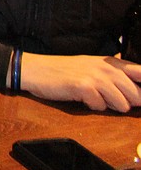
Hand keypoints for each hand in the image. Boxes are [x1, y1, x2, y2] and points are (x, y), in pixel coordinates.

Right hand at [21, 52, 140, 111]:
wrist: (37, 70)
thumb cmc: (66, 70)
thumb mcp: (94, 65)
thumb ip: (117, 72)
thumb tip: (138, 81)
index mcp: (112, 62)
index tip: (136, 96)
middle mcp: (107, 67)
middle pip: (137, 96)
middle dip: (126, 103)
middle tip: (108, 98)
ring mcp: (96, 76)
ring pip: (123, 105)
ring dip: (109, 106)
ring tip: (94, 97)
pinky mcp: (84, 87)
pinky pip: (101, 107)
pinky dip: (93, 107)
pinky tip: (82, 98)